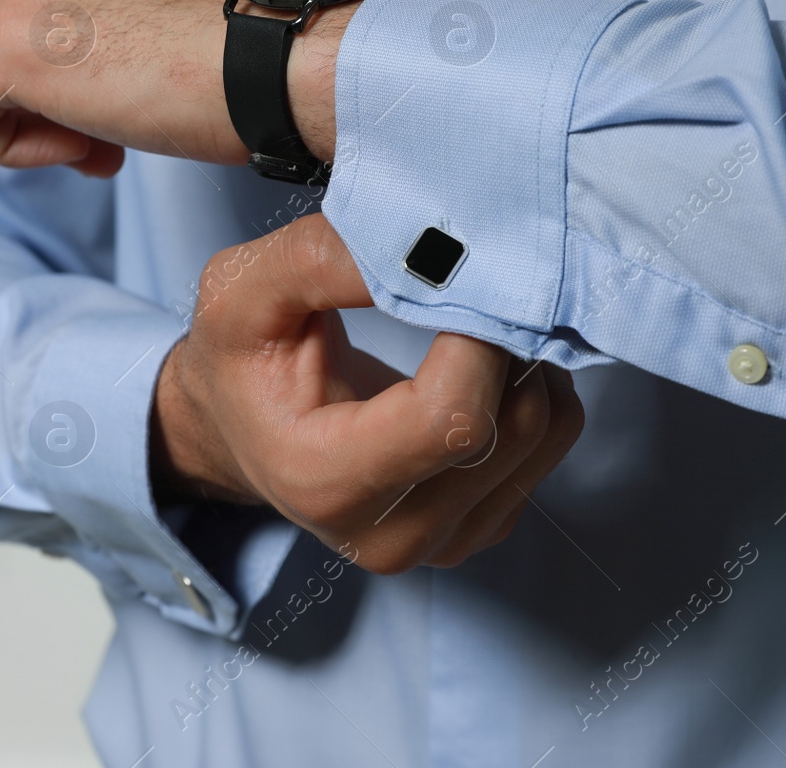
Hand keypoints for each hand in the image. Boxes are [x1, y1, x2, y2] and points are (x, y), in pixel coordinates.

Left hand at [0, 0, 346, 177]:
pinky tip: (82, 151)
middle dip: (52, 89)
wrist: (291, 62)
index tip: (135, 90)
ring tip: (105, 144)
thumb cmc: (272, 43)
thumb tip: (110, 49)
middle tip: (118, 134)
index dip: (80, 55)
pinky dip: (7, 146)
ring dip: (35, 118)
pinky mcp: (4, 44)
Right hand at [150, 213, 583, 574]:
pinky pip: (549, 447)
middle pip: (509, 428)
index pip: (452, 419)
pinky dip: (529, 389)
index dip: (477, 338)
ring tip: (474, 319)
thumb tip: (426, 243)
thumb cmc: (239, 359)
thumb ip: (324, 258)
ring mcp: (442, 542)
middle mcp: (390, 535)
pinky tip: (480, 363)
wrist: (236, 426)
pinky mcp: (481, 529)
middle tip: (477, 282)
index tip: (463, 275)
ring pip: (544, 433)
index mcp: (324, 484)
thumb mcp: (243, 289)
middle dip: (505, 340)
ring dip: (527, 360)